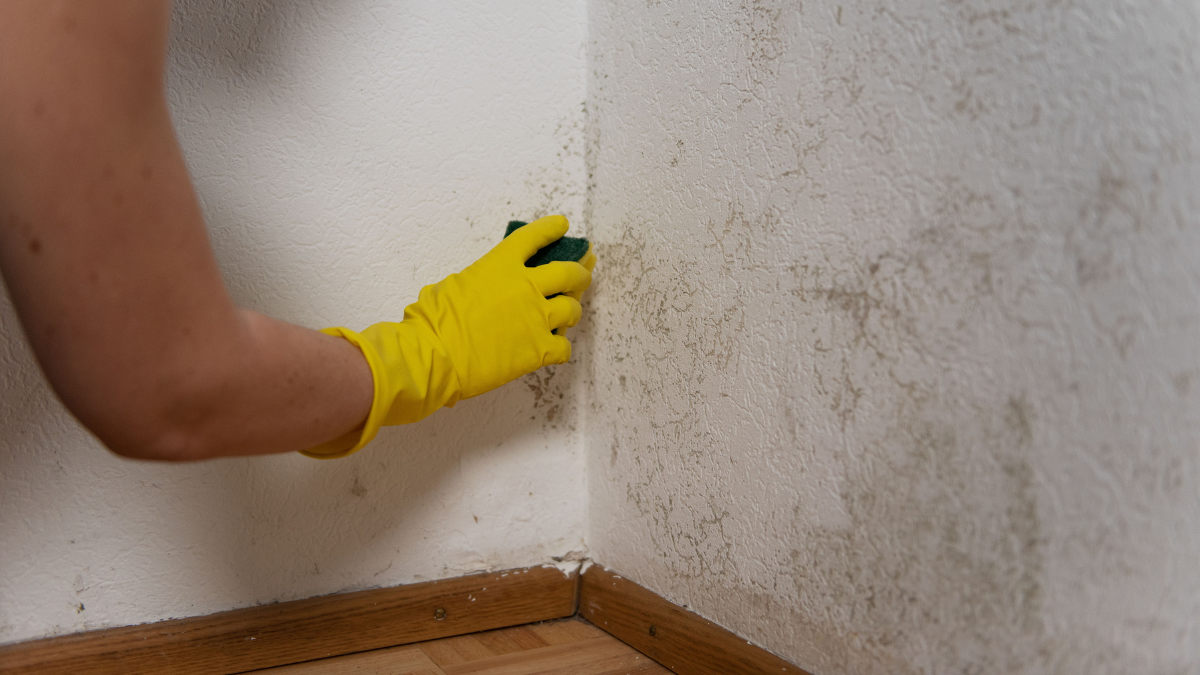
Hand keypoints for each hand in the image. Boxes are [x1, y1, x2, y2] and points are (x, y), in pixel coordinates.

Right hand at [303, 215, 593, 458]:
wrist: (436, 356)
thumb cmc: (432, 321)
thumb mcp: (453, 284)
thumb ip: (481, 280)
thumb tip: (485, 287)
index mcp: (501, 265)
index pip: (534, 237)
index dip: (551, 229)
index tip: (563, 225)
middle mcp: (526, 286)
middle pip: (568, 272)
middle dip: (580, 271)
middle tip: (583, 272)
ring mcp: (536, 318)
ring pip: (572, 308)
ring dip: (572, 309)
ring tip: (569, 312)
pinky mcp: (539, 350)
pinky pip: (564, 347)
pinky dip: (561, 347)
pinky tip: (555, 348)